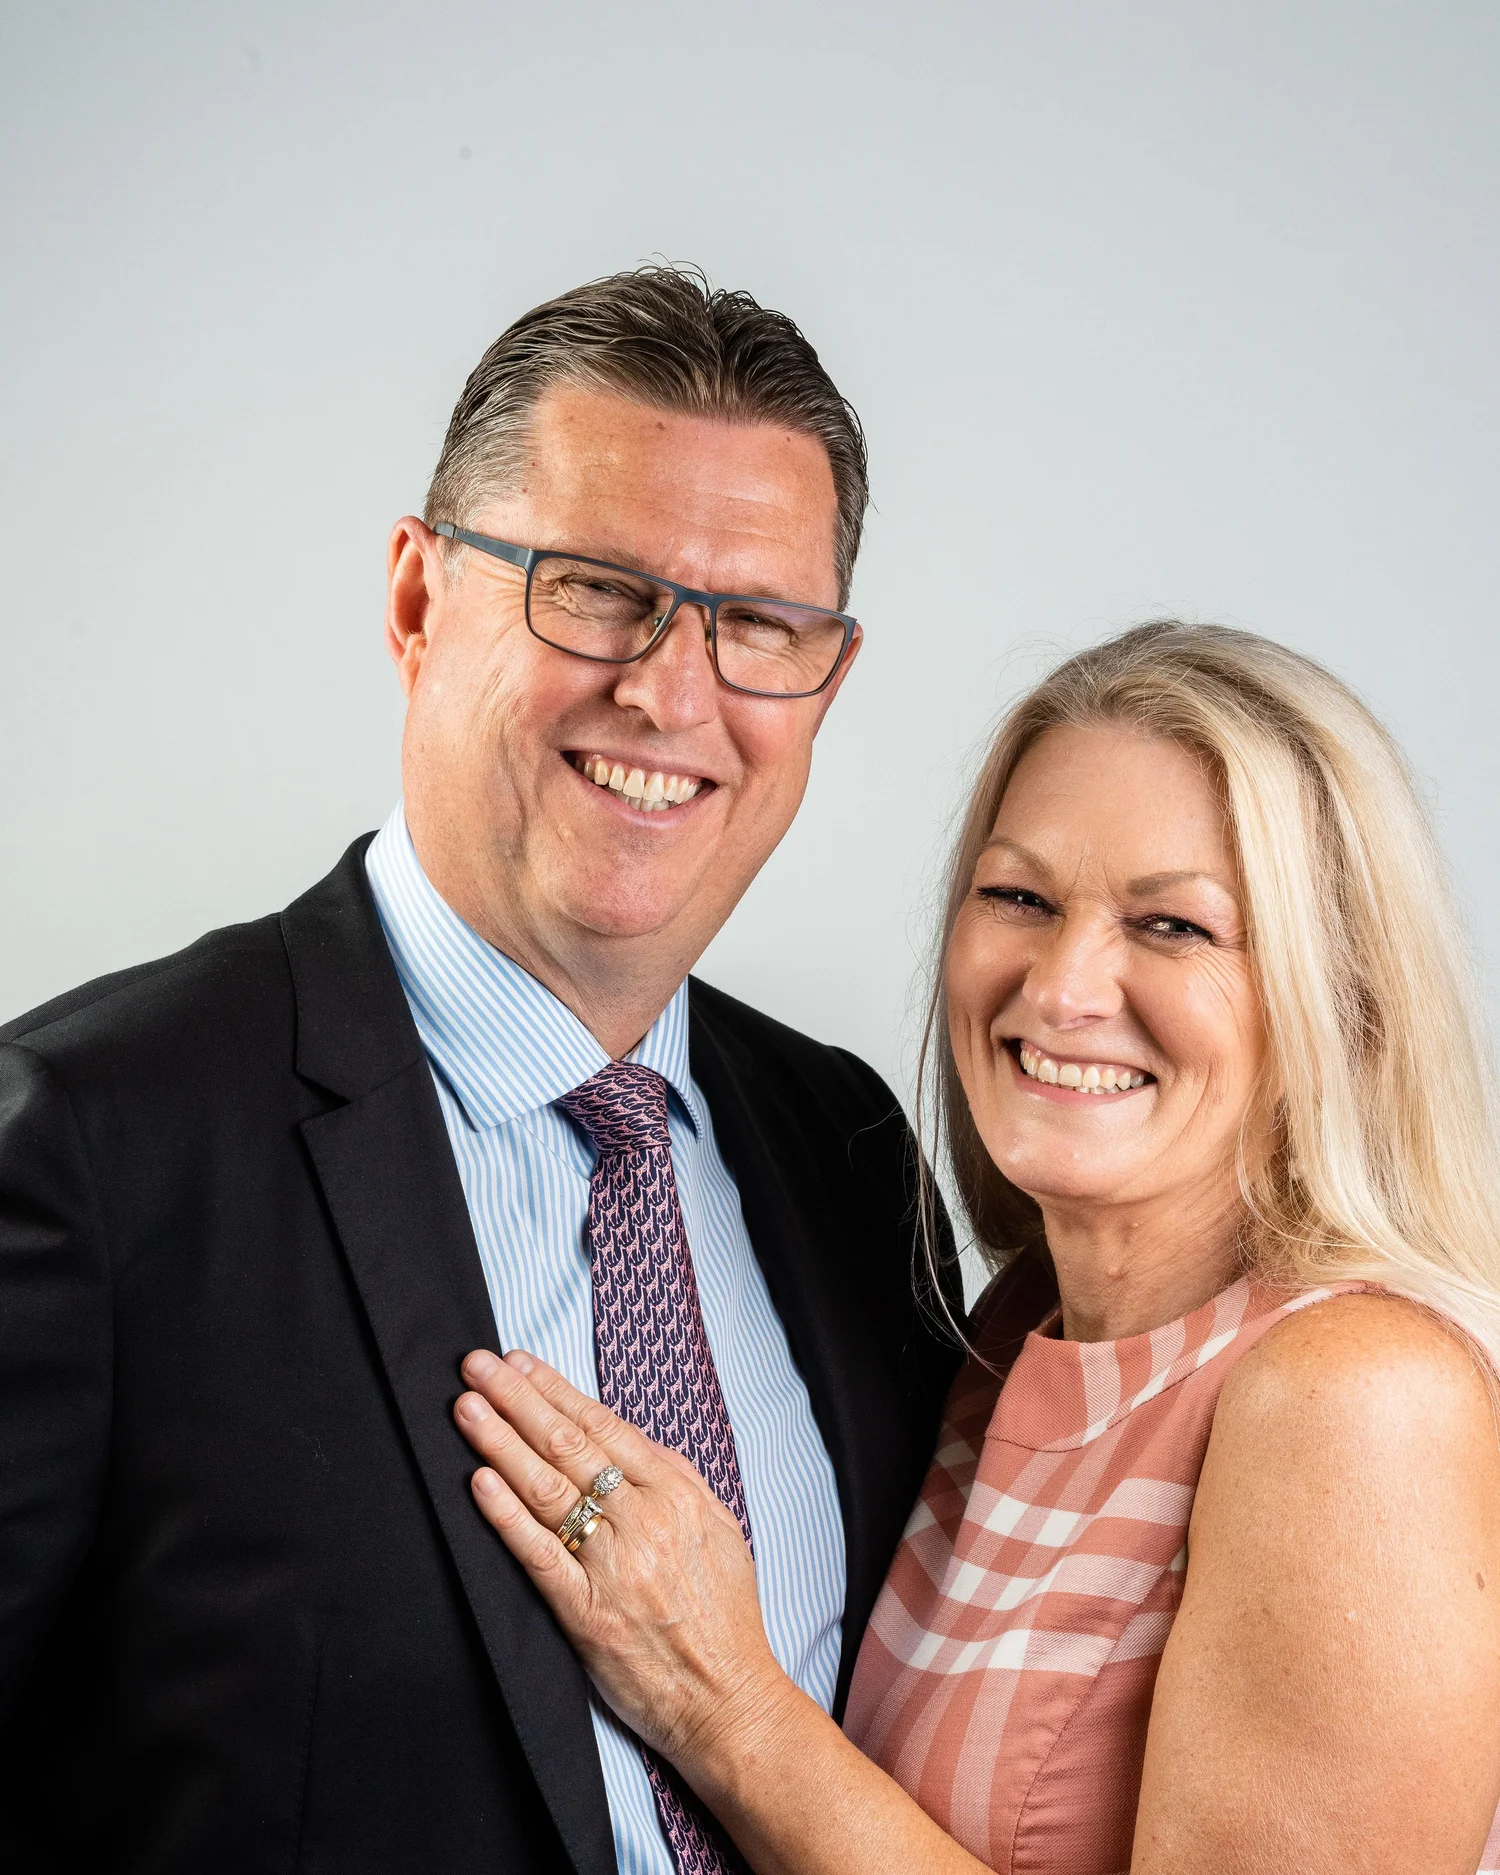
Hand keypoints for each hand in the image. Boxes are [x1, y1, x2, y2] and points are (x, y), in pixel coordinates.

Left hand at [453, 1349, 788, 1769]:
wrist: (729, 1700)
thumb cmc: (723, 1616)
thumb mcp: (719, 1528)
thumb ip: (677, 1478)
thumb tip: (628, 1438)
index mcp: (676, 1495)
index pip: (604, 1428)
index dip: (556, 1390)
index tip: (519, 1362)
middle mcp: (644, 1523)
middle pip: (568, 1447)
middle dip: (518, 1398)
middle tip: (477, 1365)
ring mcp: (612, 1568)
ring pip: (547, 1491)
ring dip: (501, 1443)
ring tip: (467, 1408)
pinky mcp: (586, 1615)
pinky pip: (538, 1556)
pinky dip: (506, 1517)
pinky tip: (478, 1483)